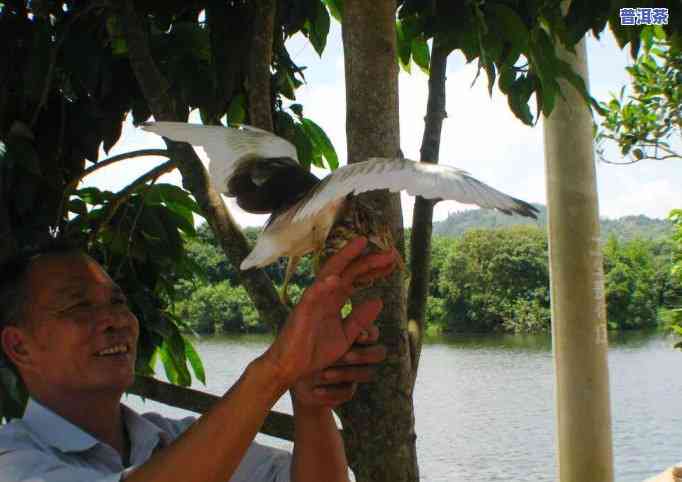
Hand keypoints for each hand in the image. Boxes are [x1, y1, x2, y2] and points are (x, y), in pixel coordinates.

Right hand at [263, 237, 396, 387]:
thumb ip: (360, 319)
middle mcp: (325, 295)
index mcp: (334, 300)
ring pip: (330, 273)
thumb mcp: (346, 336)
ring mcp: (313, 300)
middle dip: (369, 260)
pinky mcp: (302, 311)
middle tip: (391, 252)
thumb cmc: (315, 352)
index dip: (373, 269)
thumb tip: (379, 301)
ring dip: (345, 258)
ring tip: (361, 244)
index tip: (392, 261)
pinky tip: (336, 278)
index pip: (356, 278)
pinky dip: (323, 286)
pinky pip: (312, 295)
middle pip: (348, 270)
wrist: (292, 369)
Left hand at [292, 325, 385, 409]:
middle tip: (344, 356)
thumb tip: (366, 302)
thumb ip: (339, 316)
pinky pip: (348, 393)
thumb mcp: (315, 324)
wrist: (288, 375)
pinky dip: (331, 393)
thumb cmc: (301, 342)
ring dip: (345, 373)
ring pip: (368, 373)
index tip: (358, 336)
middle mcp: (356, 353)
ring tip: (323, 374)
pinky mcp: (345, 390)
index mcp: (351, 335)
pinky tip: (316, 390)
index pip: (372, 333)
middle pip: (379, 353)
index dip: (369, 335)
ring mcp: (353, 372)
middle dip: (362, 355)